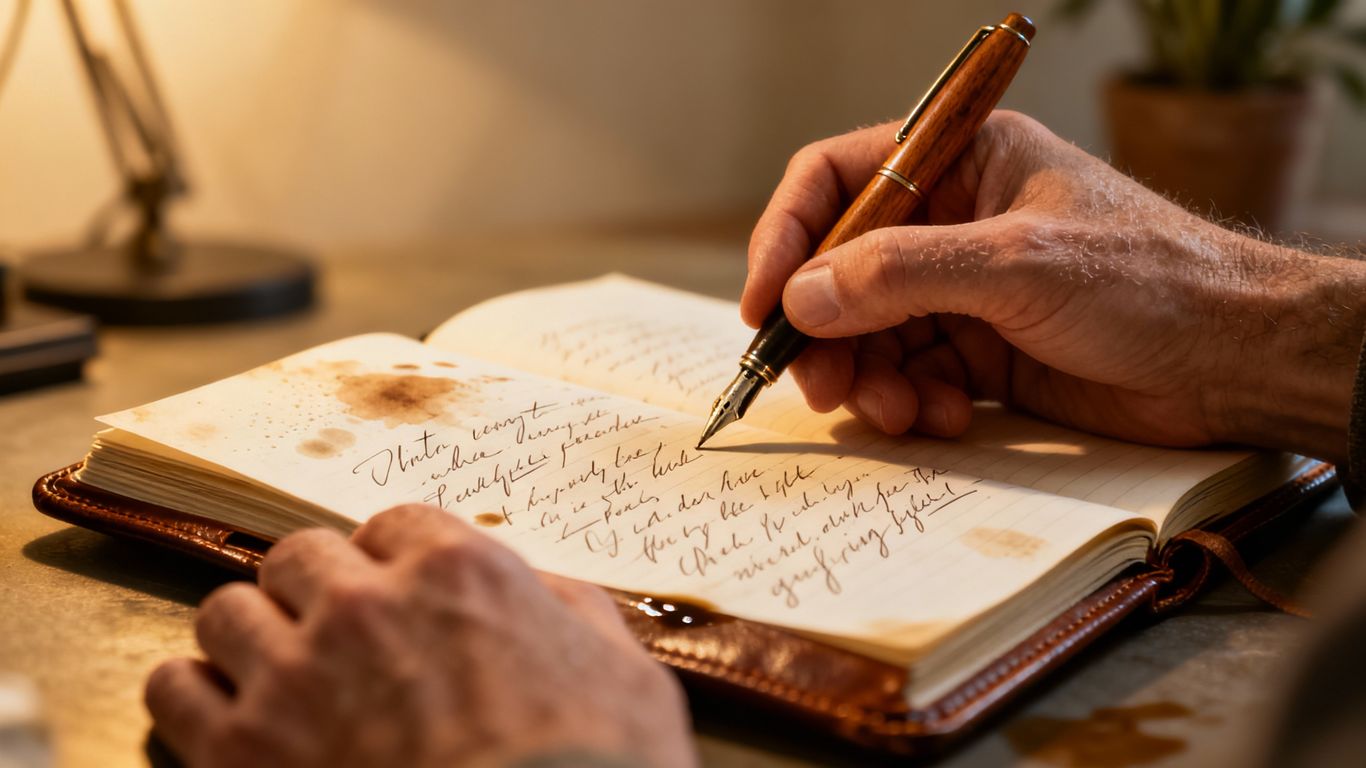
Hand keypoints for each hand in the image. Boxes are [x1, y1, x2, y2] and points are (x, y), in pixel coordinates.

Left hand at [146, 506, 694, 767]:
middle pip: (300, 556)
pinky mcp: (243, 751)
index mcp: (459, 573)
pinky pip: (173, 688)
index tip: (394, 588)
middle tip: (335, 631)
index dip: (393, 558)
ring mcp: (297, 677)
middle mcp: (366, 605)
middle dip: (317, 588)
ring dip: (252, 636)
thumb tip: (545, 593)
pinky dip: (195, 696)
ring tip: (278, 674)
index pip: (394, 523)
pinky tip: (228, 717)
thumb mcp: (628, 678)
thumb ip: (576, 614)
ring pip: (227, 611)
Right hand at [742, 110, 1365, 462]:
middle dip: (826, 329)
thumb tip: (802, 297)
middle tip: (820, 384)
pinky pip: (911, 375)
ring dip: (867, 377)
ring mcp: (966, 290)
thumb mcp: (1017, 264)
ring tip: (890, 411)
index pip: (839, 180)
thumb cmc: (1149, 283)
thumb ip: (903, 274)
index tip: (764, 305)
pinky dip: (909, 402)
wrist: (1235, 363)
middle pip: (843, 269)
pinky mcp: (982, 352)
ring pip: (871, 332)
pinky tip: (937, 418)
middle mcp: (954, 221)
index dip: (788, 237)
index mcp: (963, 162)